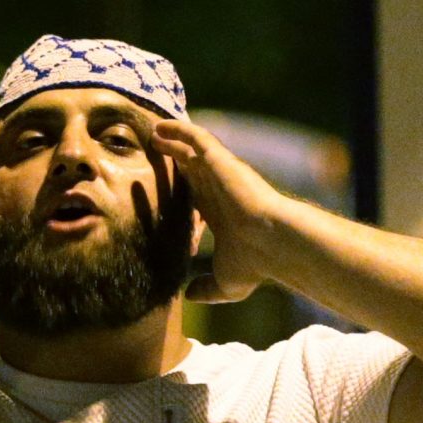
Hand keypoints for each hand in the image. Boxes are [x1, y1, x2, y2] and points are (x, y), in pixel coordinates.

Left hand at [152, 120, 285, 302]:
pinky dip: (178, 130)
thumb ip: (205, 288)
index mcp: (220, 213)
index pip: (195, 196)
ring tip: (152, 132)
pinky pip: (196, 138)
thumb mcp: (225, 283)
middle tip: (151, 151)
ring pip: (192, 150)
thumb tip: (188, 296)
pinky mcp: (220, 161)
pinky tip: (159, 126)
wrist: (271, 243)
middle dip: (174, 159)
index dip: (179, 190)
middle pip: (192, 169)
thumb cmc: (254, 264)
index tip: (160, 188)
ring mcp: (220, 174)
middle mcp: (220, 190)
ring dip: (172, 140)